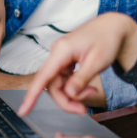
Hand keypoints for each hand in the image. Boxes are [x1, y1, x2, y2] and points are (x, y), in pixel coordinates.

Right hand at [18, 12, 136, 115]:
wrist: (113, 26)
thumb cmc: (107, 38)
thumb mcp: (97, 62)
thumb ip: (81, 79)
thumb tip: (69, 94)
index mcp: (62, 51)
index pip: (43, 77)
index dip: (32, 96)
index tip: (23, 111)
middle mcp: (57, 53)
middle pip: (53, 86)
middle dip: (68, 100)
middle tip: (83, 110)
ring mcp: (60, 57)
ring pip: (59, 85)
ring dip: (74, 94)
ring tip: (92, 92)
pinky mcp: (65, 61)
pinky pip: (64, 80)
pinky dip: (76, 88)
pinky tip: (88, 87)